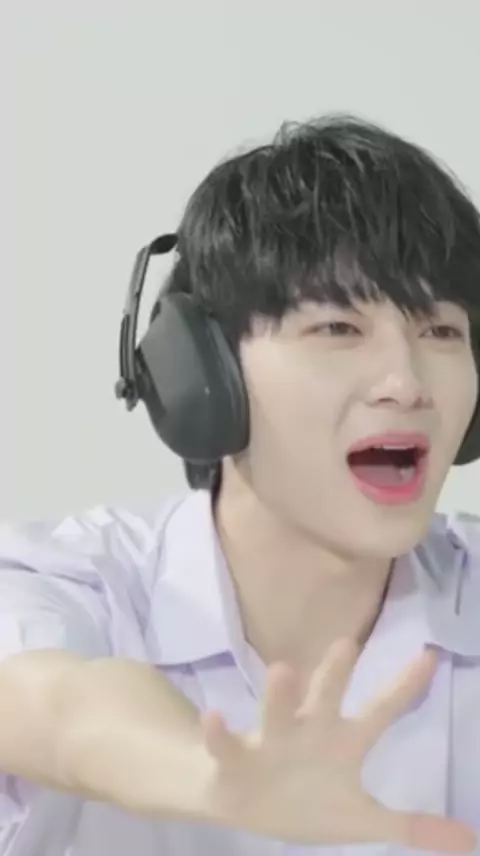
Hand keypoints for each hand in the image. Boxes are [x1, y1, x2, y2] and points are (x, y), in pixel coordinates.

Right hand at [201, 639, 475, 852]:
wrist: (246, 801)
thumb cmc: (309, 799)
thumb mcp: (362, 819)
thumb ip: (411, 825)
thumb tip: (471, 838)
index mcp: (342, 743)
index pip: (381, 710)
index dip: (405, 687)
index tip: (430, 655)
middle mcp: (308, 731)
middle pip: (324, 697)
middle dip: (335, 673)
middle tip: (346, 644)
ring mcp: (271, 743)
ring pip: (275, 714)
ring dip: (278, 695)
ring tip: (282, 670)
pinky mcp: (235, 761)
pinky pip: (226, 746)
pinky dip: (219, 733)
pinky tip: (214, 717)